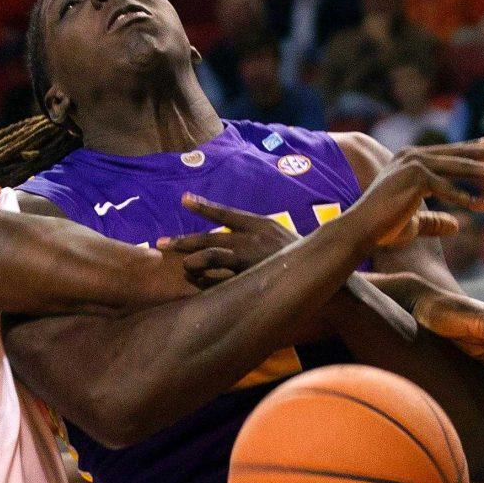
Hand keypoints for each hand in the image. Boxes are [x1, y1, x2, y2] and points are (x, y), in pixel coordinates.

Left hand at [155, 194, 299, 286]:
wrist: (323, 272)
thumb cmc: (298, 256)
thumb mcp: (277, 236)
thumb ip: (254, 234)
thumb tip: (230, 235)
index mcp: (259, 224)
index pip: (226, 213)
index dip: (203, 207)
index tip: (184, 199)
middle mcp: (253, 237)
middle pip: (210, 236)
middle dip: (183, 240)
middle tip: (160, 243)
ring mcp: (251, 258)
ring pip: (212, 255)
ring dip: (194, 261)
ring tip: (184, 266)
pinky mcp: (251, 277)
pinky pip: (222, 279)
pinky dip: (207, 281)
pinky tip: (197, 283)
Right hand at [351, 139, 483, 247]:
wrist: (360, 230)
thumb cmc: (382, 227)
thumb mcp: (414, 222)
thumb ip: (435, 220)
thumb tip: (457, 225)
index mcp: (408, 159)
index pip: (447, 151)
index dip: (471, 147)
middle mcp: (411, 156)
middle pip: (459, 154)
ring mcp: (414, 164)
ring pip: (461, 168)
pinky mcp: (417, 177)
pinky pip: (450, 189)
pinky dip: (469, 199)